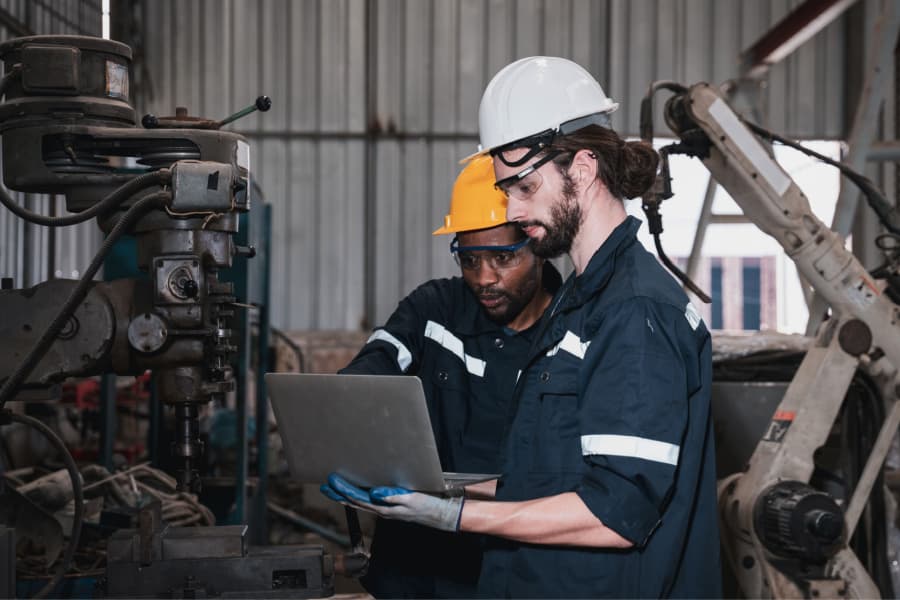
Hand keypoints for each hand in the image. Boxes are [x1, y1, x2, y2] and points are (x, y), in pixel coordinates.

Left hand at [320, 473, 463, 531]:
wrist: (438, 514)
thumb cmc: (426, 505)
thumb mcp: (411, 499)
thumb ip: (392, 496)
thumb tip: (374, 493)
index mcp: (384, 507)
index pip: (358, 498)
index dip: (344, 490)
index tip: (333, 481)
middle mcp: (381, 510)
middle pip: (354, 502)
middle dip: (338, 494)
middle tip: (325, 486)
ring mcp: (384, 510)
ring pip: (359, 503)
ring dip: (345, 497)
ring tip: (333, 490)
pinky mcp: (389, 507)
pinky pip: (368, 503)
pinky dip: (357, 498)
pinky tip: (354, 494)